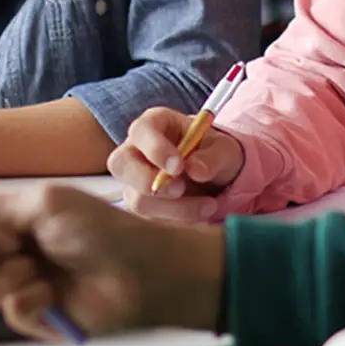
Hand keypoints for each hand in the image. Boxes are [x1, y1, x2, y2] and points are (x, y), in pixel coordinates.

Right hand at [0, 185, 225, 340]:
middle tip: (3, 244)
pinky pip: (8, 310)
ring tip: (40, 267)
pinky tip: (53, 291)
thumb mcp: (45, 203)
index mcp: (3, 218)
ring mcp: (15, 284)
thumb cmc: (99, 227)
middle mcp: (3, 250)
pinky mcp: (30, 316)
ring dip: (9, 273)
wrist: (139, 269)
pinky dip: (30, 298)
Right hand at [107, 108, 245, 221]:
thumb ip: (212, 157)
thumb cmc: (213, 153)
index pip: (141, 131)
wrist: (216, 176)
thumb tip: (196, 170)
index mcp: (154, 124)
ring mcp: (135, 180)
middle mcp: (136, 150)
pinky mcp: (142, 206)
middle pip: (121, 164)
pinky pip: (149, 219)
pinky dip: (177, 221)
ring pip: (136, 198)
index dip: (154, 148)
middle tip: (181, 189)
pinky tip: (199, 214)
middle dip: (148, 181)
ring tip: (208, 205)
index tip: (178, 166)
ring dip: (172, 208)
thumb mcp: (223, 149)